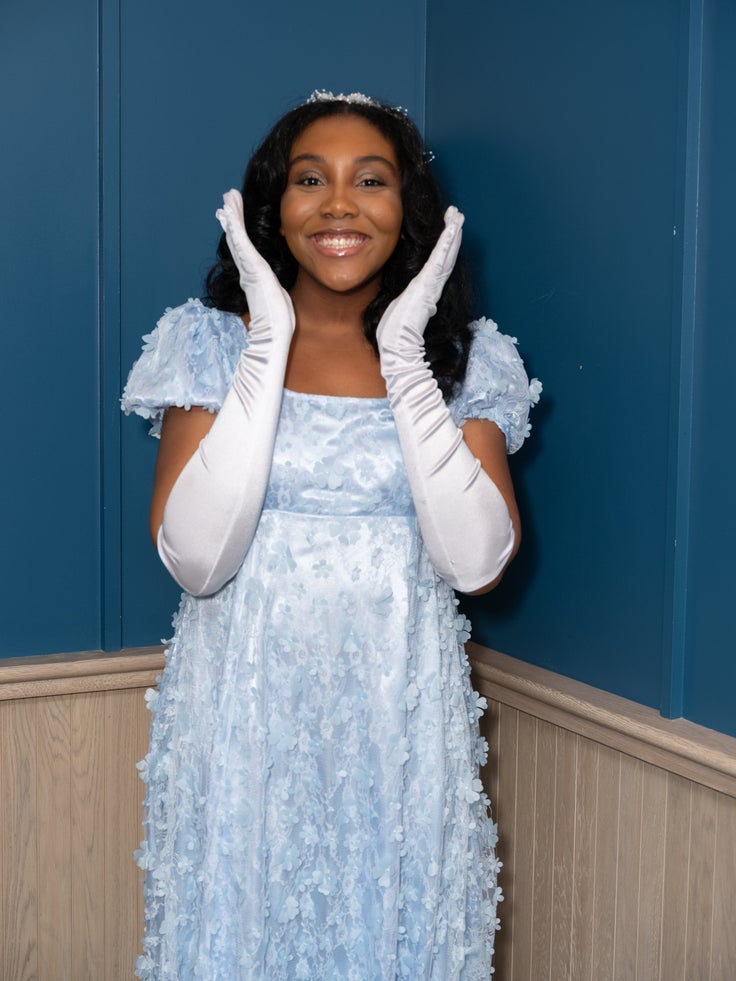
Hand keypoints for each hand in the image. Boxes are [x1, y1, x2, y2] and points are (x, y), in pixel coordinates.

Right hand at [216, 189, 294, 338]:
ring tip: (228, 197)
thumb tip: (275, 289)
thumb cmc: (278, 319)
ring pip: (237, 236)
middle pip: (237, 239)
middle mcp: (247, 269)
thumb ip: (274, 288)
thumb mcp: (278, 297)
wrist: (274, 330)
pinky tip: (230, 212)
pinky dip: (235, 225)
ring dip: (232, 215)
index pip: (244, 249)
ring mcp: (248, 267)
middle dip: (232, 219)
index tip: (232, 219)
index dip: (237, 233)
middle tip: (226, 202)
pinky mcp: (251, 266)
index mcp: (254, 275)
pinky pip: (241, 241)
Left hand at [376, 206, 463, 350]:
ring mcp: (431, 284)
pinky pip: (440, 258)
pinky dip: (447, 243)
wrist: (397, 346)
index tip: (448, 230)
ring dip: (452, 233)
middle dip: (452, 234)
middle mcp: (431, 285)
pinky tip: (453, 228)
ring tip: (458, 214)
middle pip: (445, 254)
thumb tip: (412, 300)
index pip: (437, 263)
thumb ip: (407, 301)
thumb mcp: (398, 309)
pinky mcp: (428, 283)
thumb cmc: (394, 333)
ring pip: (445, 253)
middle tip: (457, 213)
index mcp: (424, 290)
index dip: (444, 246)